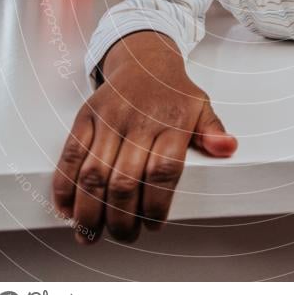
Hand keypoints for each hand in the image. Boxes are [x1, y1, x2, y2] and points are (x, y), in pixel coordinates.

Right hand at [52, 33, 237, 243]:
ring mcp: (109, 118)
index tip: (153, 225)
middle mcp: (138, 119)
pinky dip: (64, 188)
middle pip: (125, 181)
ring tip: (91, 235)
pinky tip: (69, 210)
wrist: (143, 58)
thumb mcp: (201, 106)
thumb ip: (213, 132)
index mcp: (172, 121)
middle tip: (124, 236)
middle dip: (121, 219)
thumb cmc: (174, 92)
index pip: (163, 171)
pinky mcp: (85, 117)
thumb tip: (229, 148)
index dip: (156, 205)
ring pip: (93, 174)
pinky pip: (70, 156)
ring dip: (89, 212)